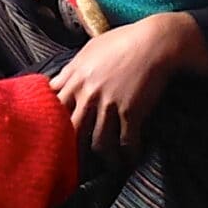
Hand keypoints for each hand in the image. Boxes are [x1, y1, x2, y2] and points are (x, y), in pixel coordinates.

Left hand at [50, 14, 201, 158]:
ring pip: (98, 142)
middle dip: (73, 151)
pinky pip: (126, 141)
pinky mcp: (131, 111)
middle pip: (72, 132)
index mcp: (75, 77)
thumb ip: (71, 69)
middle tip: (76, 165)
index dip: (51, 126)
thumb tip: (56, 82)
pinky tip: (130, 160)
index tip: (54, 139)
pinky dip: (128, 154)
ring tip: (108, 165)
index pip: (53, 109)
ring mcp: (109, 104)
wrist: (155, 42)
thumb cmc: (123, 42)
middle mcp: (88, 93)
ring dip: (104, 158)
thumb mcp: (90, 50)